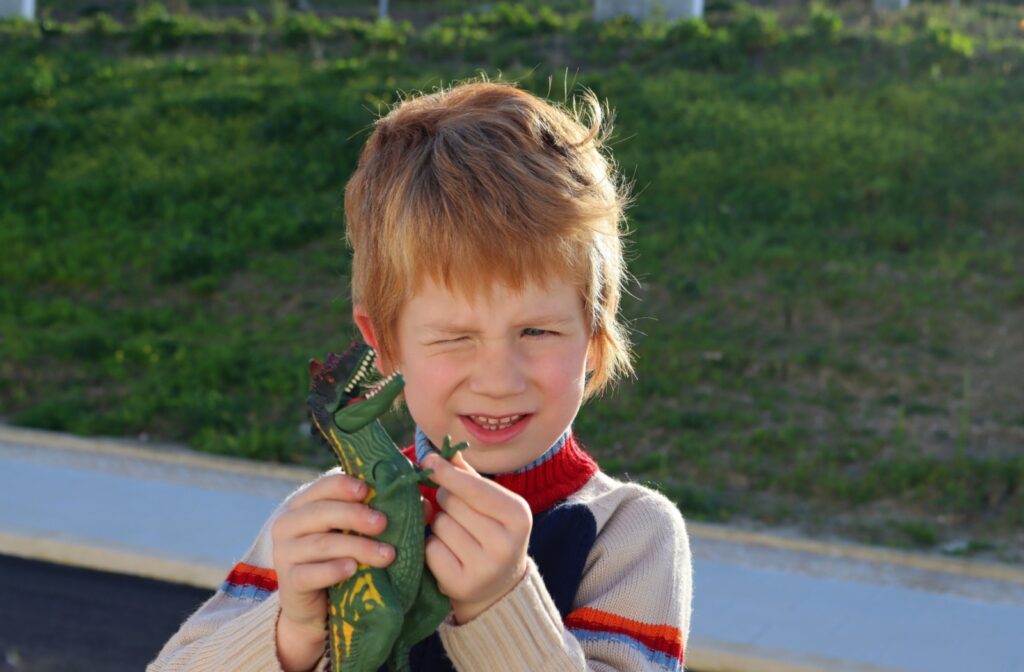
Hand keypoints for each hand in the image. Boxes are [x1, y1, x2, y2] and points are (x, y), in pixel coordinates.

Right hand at [270, 473, 395, 670]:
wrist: (317, 608)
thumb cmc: (342, 558)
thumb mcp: (359, 533)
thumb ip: (384, 514)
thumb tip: (426, 505)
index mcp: (304, 504)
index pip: (323, 486)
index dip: (345, 485)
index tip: (368, 490)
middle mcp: (288, 523)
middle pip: (321, 512)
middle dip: (355, 515)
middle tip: (384, 523)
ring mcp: (284, 553)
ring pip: (321, 543)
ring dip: (357, 546)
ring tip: (387, 554)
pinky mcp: (289, 582)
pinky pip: (310, 573)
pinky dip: (333, 570)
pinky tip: (352, 570)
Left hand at [422, 451, 532, 623]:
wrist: (498, 587)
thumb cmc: (492, 532)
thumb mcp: (490, 503)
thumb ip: (468, 476)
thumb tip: (442, 453)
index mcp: (519, 515)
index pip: (474, 488)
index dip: (448, 474)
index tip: (429, 461)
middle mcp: (506, 543)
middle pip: (453, 504)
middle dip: (446, 502)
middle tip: (458, 513)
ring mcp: (484, 568)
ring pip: (440, 525)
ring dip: (439, 526)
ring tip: (457, 537)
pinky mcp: (461, 585)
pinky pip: (431, 550)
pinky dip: (432, 548)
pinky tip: (448, 555)